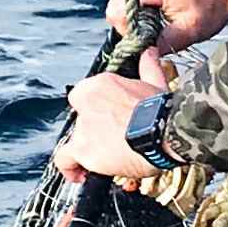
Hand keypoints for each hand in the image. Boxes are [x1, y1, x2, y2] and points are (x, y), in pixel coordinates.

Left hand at [55, 54, 172, 180]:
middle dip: (96, 130)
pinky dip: (69, 168)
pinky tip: (79, 176)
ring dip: (89, 149)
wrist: (163, 134)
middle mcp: (85, 103)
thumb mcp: (156, 82)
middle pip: (81, 120)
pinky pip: (64, 159)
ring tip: (105, 159)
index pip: (84, 95)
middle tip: (114, 140)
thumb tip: (150, 51)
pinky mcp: (82, 149)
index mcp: (100, 84)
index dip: (95, 109)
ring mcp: (83, 127)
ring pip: (75, 140)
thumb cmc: (161, 110)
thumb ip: (148, 66)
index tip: (107, 117)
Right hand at [105, 0, 227, 59]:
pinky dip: (140, 13)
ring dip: (136, 20)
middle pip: (116, 7)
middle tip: (155, 35)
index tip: (149, 38)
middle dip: (131, 26)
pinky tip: (159, 18)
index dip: (128, 30)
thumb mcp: (190, 31)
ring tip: (159, 25)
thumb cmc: (211, 7)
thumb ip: (164, 42)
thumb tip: (143, 53)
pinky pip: (131, 0)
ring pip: (122, 5)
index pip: (117, 11)